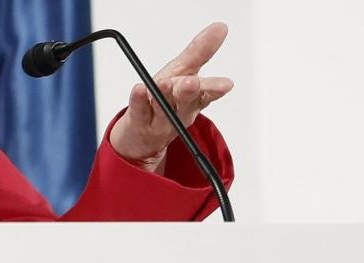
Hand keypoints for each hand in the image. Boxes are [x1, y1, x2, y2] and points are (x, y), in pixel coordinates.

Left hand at [109, 23, 234, 172]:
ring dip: (166, 96)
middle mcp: (178, 109)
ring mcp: (158, 118)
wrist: (141, 136)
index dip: (215, 89)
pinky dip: (138, 100)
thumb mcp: (184, 72)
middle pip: (185, 101)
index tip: (225, 85)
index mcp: (193, 99)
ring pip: (164, 108)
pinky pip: (138, 110)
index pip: (206, 93)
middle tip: (191, 83)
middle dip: (189, 91)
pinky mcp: (137, 120)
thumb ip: (200, 51)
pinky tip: (138, 89)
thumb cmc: (166, 99)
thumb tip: (219, 27)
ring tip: (166, 84)